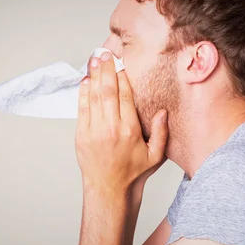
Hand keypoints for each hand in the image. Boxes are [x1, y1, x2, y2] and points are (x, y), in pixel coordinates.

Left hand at [75, 51, 167, 193]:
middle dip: (106, 70)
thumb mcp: (155, 155)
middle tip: (105, 54)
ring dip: (93, 76)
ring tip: (94, 60)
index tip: (121, 65)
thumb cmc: (133, 173)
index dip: (122, 78)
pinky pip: (82, 109)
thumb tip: (163, 111)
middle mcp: (111, 128)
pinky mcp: (81, 135)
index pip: (125, 96)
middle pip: (107, 91)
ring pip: (93, 96)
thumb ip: (161, 133)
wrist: (109, 190)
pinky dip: (83, 93)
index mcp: (130, 130)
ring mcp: (93, 131)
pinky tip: (85, 81)